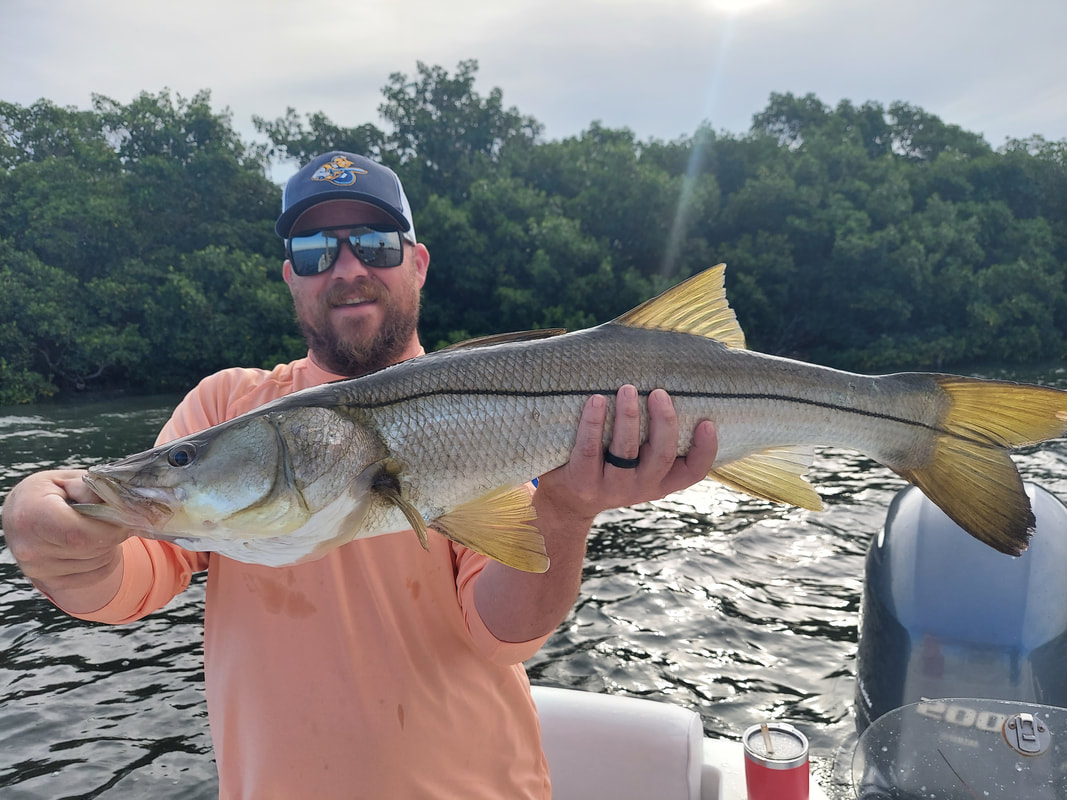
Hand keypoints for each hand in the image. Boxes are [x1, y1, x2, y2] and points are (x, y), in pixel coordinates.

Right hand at [2, 470, 129, 611]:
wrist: (21, 513)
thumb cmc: (48, 492)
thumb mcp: (68, 479)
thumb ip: (91, 489)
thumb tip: (115, 505)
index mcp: (31, 515)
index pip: (78, 534)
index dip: (108, 528)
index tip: (122, 517)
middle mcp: (29, 547)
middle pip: (91, 549)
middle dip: (114, 534)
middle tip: (117, 520)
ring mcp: (37, 568)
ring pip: (97, 563)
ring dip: (110, 546)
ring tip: (101, 529)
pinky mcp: (48, 581)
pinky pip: (94, 576)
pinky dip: (105, 561)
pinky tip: (98, 545)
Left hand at [473, 386, 716, 642]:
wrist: (564, 502)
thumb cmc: (607, 468)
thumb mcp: (637, 464)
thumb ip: (653, 440)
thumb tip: (671, 387)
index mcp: (659, 482)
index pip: (693, 472)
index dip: (705, 450)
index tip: (708, 422)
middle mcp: (640, 488)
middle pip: (661, 455)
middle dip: (664, 422)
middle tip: (659, 393)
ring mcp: (610, 488)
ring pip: (626, 451)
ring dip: (628, 417)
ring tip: (627, 389)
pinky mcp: (581, 482)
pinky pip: (589, 449)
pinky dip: (593, 423)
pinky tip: (596, 400)